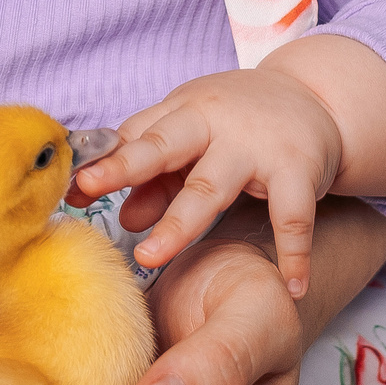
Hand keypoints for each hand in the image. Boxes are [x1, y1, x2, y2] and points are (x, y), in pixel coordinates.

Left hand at [70, 70, 341, 295]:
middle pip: (162, 146)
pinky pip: (293, 215)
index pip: (134, 136)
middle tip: (88, 189)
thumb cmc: (240, 123)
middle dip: (125, 168)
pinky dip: (294, 252)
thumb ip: (157, 176)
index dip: (100, 161)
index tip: (65, 184)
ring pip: (211, 185)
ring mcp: (256, 144)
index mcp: (183, 111)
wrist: (320, 97)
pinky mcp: (299, 166)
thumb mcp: (195, 139)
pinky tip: (291, 287)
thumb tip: (122, 218)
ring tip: (148, 257)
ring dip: (178, 222)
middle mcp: (215, 122)